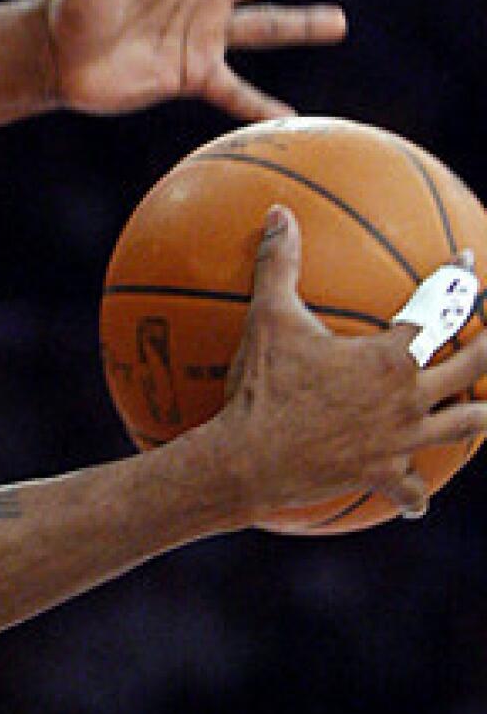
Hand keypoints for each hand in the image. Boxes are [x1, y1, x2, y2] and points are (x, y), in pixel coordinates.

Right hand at [214, 208, 486, 522]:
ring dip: (479, 414)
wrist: (251, 459)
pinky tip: (416, 500)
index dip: (459, 281)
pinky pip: (412, 489)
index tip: (468, 262)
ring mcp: (402, 441)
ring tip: (485, 407)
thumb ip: (279, 263)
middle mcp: (410, 398)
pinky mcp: (383, 474)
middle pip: (474, 368)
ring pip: (465, 426)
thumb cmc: (261, 386)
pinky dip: (416, 494)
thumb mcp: (268, 317)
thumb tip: (279, 213)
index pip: (440, 310)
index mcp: (391, 358)